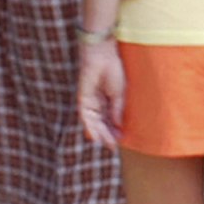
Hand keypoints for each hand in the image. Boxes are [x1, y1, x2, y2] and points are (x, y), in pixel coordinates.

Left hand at [74, 36, 125, 150]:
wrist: (103, 56)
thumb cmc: (113, 70)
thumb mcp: (119, 94)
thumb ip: (117, 110)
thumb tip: (118, 126)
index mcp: (108, 100)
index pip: (110, 120)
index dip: (115, 131)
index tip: (120, 141)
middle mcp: (98, 103)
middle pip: (102, 123)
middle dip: (107, 135)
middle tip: (113, 147)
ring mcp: (90, 102)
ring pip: (94, 122)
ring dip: (99, 134)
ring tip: (106, 144)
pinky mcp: (83, 99)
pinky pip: (85, 116)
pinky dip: (89, 127)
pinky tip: (94, 136)